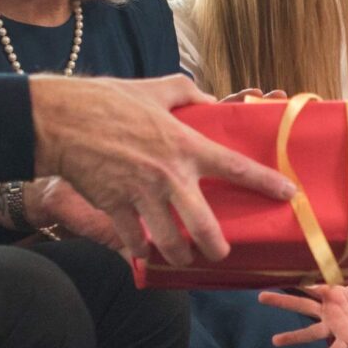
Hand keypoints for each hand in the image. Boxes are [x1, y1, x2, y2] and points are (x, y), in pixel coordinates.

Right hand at [30, 75, 294, 266]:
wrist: (59, 119)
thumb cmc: (106, 100)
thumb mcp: (154, 89)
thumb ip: (186, 92)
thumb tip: (209, 97)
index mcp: (185, 145)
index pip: (235, 167)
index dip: (265, 182)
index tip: (288, 195)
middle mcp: (169, 175)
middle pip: (204, 224)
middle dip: (216, 246)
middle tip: (221, 253)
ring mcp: (142, 195)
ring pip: (169, 239)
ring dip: (178, 255)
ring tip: (183, 258)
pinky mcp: (115, 207)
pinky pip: (133, 238)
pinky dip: (139, 249)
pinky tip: (142, 252)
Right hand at [259, 283, 347, 347]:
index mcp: (333, 293)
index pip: (309, 285)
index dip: (293, 279)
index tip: (274, 272)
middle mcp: (330, 310)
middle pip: (301, 305)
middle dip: (281, 302)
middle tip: (260, 297)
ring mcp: (336, 326)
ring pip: (311, 332)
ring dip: (293, 336)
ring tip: (275, 341)